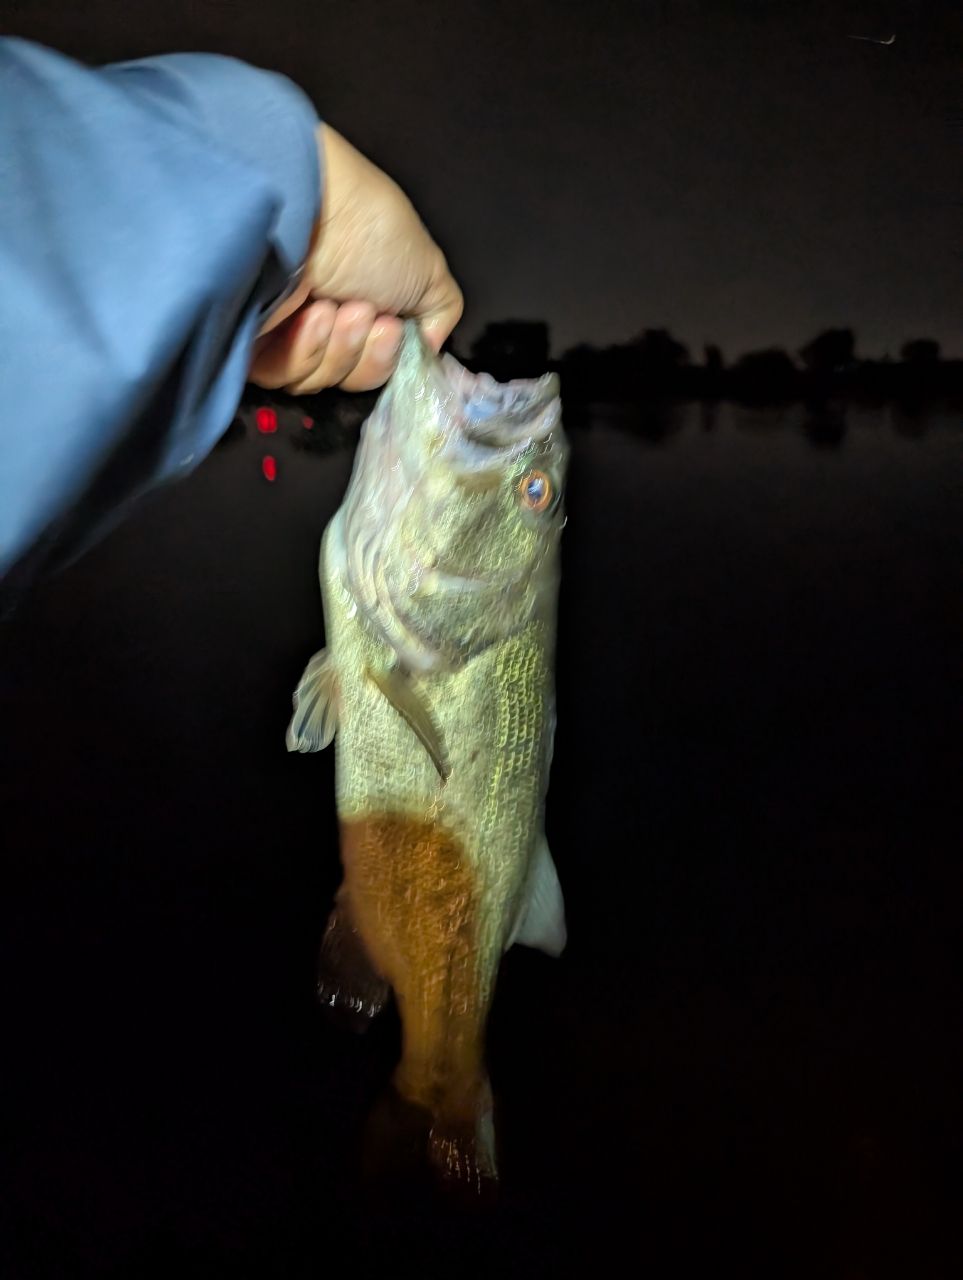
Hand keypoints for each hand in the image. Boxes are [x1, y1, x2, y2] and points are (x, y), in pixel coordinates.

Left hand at [249, 125, 462, 393]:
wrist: (311, 206)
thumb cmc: (372, 231)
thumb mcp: (428, 270)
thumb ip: (440, 313)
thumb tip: (428, 346)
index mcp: (359, 309)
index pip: (371, 368)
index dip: (383, 359)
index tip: (391, 328)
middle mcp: (321, 322)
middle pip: (345, 379)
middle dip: (362, 352)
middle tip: (362, 309)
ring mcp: (282, 331)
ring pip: (315, 380)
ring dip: (337, 346)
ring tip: (335, 304)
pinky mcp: (249, 339)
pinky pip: (281, 375)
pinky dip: (303, 350)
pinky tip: (311, 312)